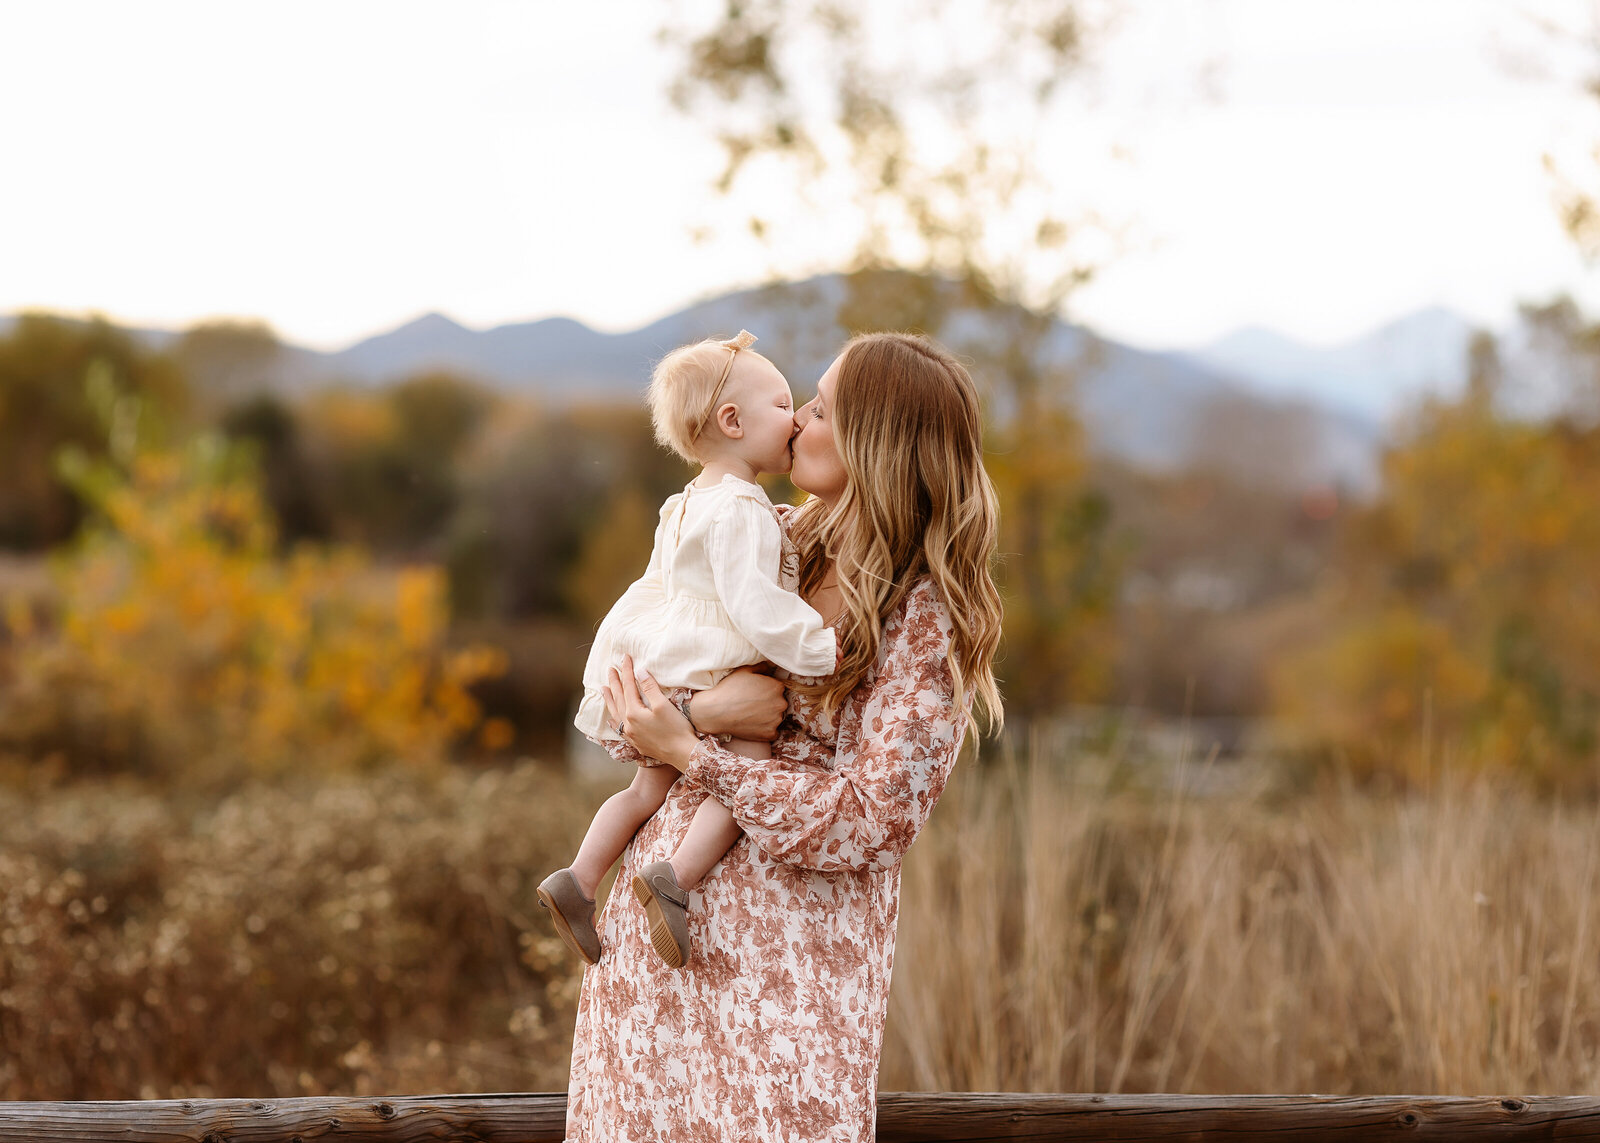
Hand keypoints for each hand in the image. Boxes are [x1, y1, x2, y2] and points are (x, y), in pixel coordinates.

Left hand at [602, 655, 698, 771]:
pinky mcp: (636, 743)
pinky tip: (610, 719)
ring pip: (615, 713)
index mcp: (634, 712)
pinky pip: (618, 728)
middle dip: (614, 682)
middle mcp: (628, 724)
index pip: (628, 686)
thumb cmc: (676, 729)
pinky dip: (613, 720)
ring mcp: (631, 734)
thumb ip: (649, 688)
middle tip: (610, 669)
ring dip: (609, 700)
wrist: (682, 754)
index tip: (625, 657)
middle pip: (618, 698)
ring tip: (603, 689)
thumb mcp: (663, 705)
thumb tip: (639, 672)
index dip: (627, 670)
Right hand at [689, 665, 787, 740]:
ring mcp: (776, 720)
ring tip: (751, 716)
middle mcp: (780, 704)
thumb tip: (768, 667)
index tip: (757, 694)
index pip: (778, 689)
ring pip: (776, 718)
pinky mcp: (770, 734)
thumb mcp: (744, 670)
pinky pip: (773, 732)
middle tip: (753, 705)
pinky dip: (765, 730)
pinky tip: (753, 725)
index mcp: (777, 687)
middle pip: (779, 703)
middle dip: (770, 704)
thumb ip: (761, 667)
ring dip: (768, 718)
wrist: (716, 711)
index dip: (767, 691)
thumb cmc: (729, 688)